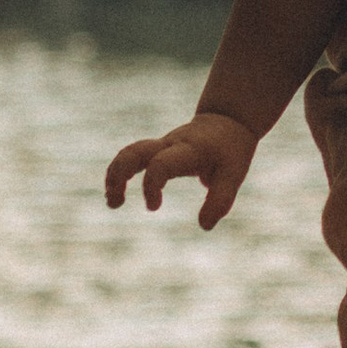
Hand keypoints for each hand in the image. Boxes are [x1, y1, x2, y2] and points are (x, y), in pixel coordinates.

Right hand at [103, 113, 256, 226]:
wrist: (227, 121)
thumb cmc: (231, 151)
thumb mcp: (233, 175)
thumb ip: (220, 200)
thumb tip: (204, 226)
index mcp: (188, 150)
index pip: (161, 163)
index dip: (151, 186)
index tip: (153, 207)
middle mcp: (170, 144)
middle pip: (135, 151)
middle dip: (120, 174)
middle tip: (115, 202)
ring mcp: (161, 145)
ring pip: (129, 152)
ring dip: (115, 175)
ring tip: (112, 202)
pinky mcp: (157, 149)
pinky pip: (132, 156)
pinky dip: (120, 172)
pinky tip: (115, 192)